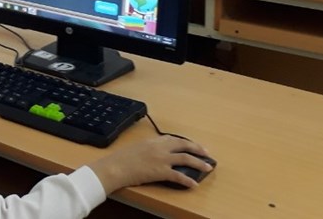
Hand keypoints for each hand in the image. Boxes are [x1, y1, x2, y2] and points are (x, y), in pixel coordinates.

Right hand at [88, 135, 213, 191]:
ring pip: (185, 159)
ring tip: (207, 167)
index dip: (184, 142)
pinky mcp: (161, 171)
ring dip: (198, 163)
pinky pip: (178, 176)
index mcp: (152, 141)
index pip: (172, 139)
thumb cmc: (120, 159)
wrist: (115, 167)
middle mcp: (159, 147)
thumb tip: (153, 154)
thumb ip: (147, 149)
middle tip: (206, 153)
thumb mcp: (135, 148)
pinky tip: (194, 184)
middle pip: (183, 145)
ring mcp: (161, 159)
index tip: (191, 145)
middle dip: (197, 149)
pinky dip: (188, 180)